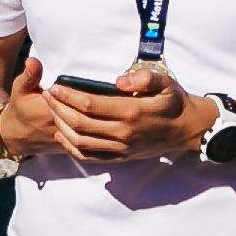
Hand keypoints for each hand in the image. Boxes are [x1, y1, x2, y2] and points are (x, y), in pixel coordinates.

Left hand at [22, 58, 213, 164]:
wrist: (187, 129)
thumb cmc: (174, 101)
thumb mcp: (166, 82)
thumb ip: (144, 78)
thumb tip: (119, 81)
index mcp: (132, 112)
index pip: (90, 105)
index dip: (69, 96)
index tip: (56, 86)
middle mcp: (123, 133)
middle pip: (80, 123)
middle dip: (59, 109)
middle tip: (47, 96)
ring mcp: (120, 148)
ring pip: (80, 141)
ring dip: (61, 126)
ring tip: (52, 111)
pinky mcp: (120, 158)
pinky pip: (89, 156)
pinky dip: (71, 148)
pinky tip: (61, 135)